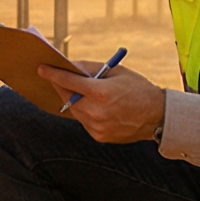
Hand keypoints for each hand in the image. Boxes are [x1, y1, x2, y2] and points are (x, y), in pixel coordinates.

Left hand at [39, 58, 166, 143]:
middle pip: (67, 97)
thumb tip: (70, 64)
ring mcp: (96, 126)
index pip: (68, 82)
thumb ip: (91, 68)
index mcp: (100, 93)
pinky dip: (84, 112)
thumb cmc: (139, 89)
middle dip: (61, 87)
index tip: (42, 68)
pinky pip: (84, 121)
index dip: (53, 74)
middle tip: (57, 78)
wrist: (157, 116)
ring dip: (73, 100)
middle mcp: (96, 111)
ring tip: (79, 91)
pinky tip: (94, 106)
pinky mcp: (99, 136)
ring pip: (74, 110)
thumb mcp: (117, 71)